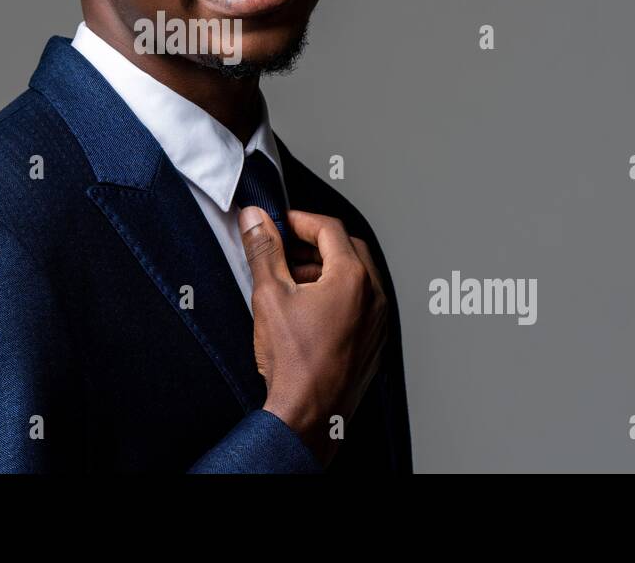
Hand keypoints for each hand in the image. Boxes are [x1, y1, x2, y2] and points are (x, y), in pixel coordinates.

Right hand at [238, 205, 387, 466]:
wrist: (308, 415)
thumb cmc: (294, 362)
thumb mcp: (270, 295)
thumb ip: (264, 250)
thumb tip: (256, 220)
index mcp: (352, 278)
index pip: (330, 228)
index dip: (301, 221)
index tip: (280, 224)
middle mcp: (374, 296)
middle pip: (348, 248)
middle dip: (315, 242)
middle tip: (287, 247)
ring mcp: (378, 320)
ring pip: (358, 275)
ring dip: (327, 267)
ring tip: (293, 279)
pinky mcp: (375, 340)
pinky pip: (362, 302)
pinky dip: (339, 293)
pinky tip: (310, 308)